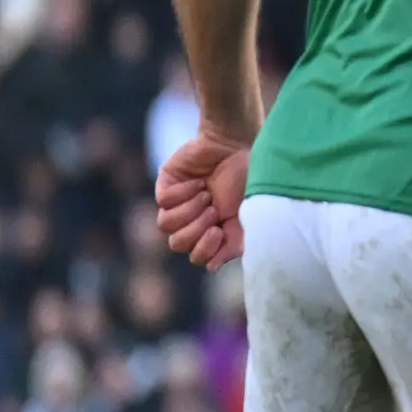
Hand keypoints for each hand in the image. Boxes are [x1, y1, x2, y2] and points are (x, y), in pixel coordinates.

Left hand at [155, 128, 250, 269]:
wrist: (236, 145)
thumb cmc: (247, 179)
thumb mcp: (248, 214)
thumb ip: (235, 243)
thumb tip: (211, 267)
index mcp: (213, 231)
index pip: (197, 256)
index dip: (204, 249)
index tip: (219, 230)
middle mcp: (193, 220)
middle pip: (177, 244)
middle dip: (196, 228)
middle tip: (214, 209)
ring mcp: (177, 204)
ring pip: (165, 225)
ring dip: (190, 210)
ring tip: (206, 194)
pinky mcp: (166, 186)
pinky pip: (163, 202)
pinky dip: (183, 193)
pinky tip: (197, 182)